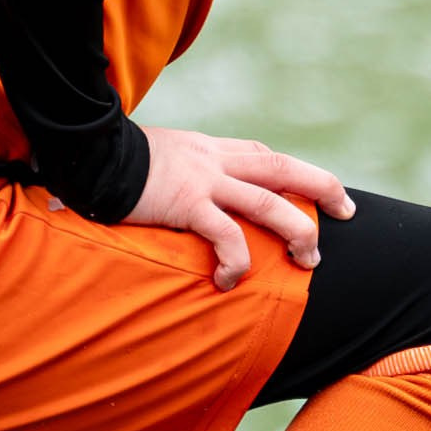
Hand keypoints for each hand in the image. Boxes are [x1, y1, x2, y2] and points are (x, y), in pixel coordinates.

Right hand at [127, 123, 352, 289]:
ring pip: (268, 203)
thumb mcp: (148, 156)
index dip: (290, 170)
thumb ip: (166, 170)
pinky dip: (238, 261)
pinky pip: (227, 236)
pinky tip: (231, 281)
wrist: (85, 151)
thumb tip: (162, 189)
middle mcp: (212, 160)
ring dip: (297, 231)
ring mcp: (203, 180)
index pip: (258, 153)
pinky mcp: (187, 204)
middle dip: (320, 187)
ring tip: (309, 262)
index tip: (312, 187)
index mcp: (204, 149)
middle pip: (281, 167)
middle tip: (345, 210)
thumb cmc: (107, 159)